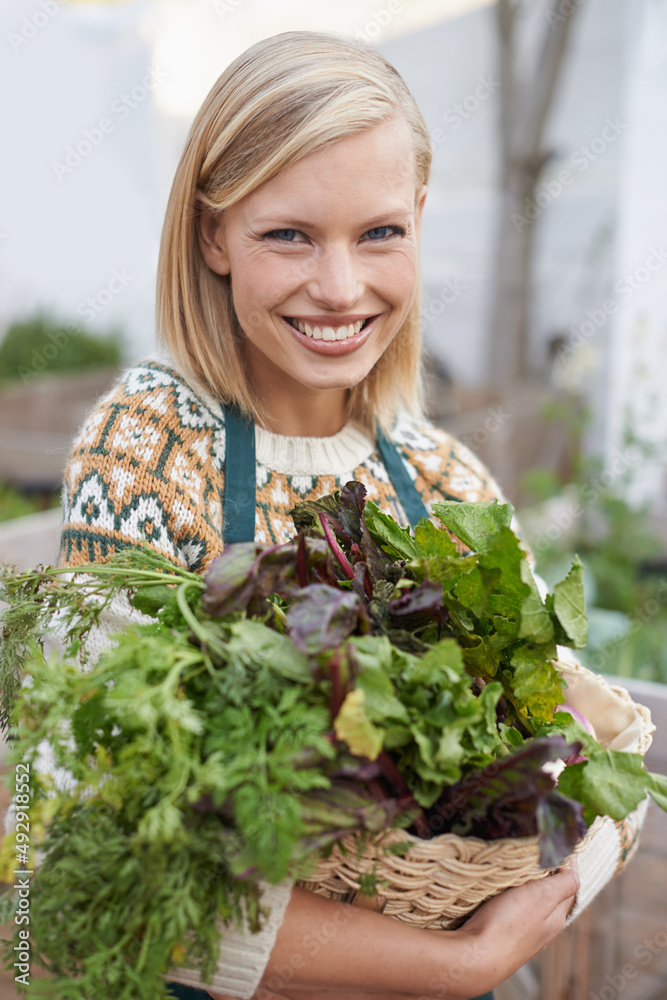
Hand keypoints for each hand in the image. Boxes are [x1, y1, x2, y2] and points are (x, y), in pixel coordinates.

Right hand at [450, 860, 578, 994]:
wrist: (476, 957)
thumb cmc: (508, 924)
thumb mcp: (541, 896)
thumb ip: (563, 883)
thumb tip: (576, 864)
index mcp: (556, 918)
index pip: (568, 884)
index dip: (563, 863)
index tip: (552, 842)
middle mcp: (544, 928)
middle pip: (550, 893)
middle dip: (546, 873)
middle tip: (533, 851)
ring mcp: (524, 934)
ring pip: (531, 902)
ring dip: (527, 885)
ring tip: (516, 868)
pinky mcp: (504, 935)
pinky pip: (514, 910)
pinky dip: (512, 897)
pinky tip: (502, 892)